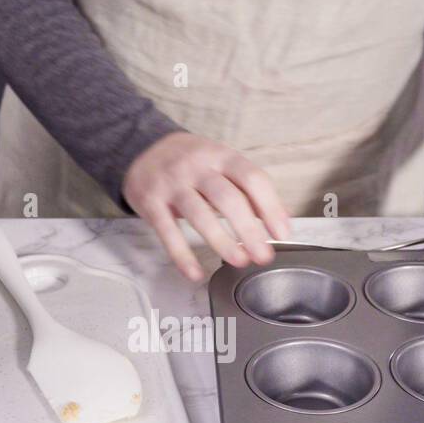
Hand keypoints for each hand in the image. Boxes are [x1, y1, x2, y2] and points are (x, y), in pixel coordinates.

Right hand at [124, 132, 290, 280]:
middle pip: (227, 199)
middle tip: (262, 256)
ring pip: (200, 215)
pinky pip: (168, 232)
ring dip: (222, 242)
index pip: (252, 179)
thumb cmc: (191, 163)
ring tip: (240, 261)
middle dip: (249, 230)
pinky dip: (183, 256)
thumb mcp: (221, 163)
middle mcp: (197, 167)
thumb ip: (247, 188)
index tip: (282, 234)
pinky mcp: (150, 202)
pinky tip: (196, 273)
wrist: (142, 149)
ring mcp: (172, 184)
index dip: (271, 208)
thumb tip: (280, 220)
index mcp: (221, 156)